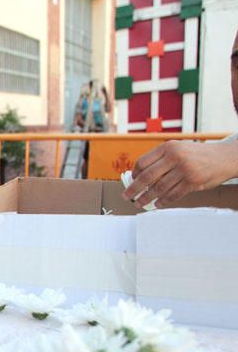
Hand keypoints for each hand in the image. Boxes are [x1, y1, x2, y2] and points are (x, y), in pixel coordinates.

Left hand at [123, 141, 237, 207]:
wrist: (224, 157)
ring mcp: (184, 169)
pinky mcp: (192, 181)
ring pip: (158, 188)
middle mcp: (175, 157)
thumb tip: (140, 175)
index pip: (143, 162)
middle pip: (146, 177)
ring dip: (146, 198)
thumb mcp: (178, 149)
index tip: (131, 181)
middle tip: (126, 196)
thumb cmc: (198, 155)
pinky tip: (157, 204)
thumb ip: (161, 159)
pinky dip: (163, 201)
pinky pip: (172, 194)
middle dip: (133, 189)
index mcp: (168, 147)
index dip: (134, 174)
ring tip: (139, 203)